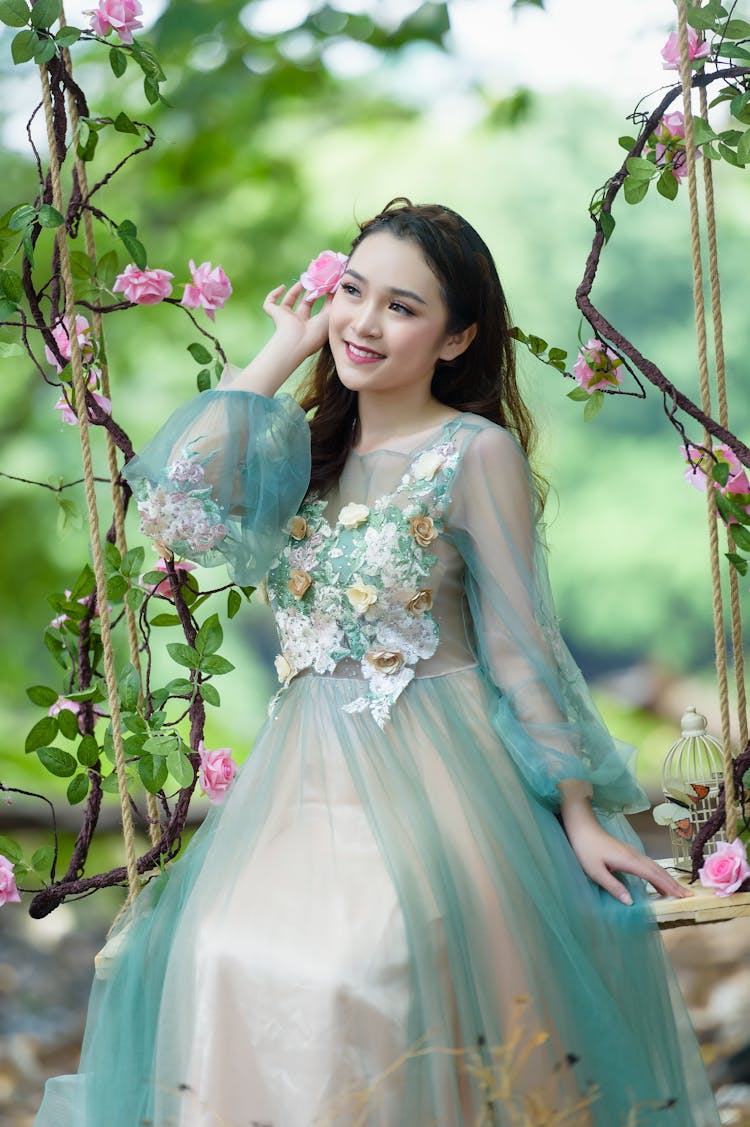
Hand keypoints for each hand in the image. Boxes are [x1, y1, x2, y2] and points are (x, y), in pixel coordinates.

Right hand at [262, 280, 331, 365]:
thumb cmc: (315, 333)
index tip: (327, 286)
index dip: (322, 297)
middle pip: (304, 303)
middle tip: (315, 280)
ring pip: (288, 301)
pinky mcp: (274, 314)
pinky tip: (282, 287)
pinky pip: (270, 303)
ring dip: (294, 290)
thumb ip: (332, 301)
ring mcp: (286, 318)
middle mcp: (298, 322)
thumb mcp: (329, 315)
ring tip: (302, 280)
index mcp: (312, 326)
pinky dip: (273, 294)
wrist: (296, 341)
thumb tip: (334, 289)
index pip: (317, 309)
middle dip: (309, 292)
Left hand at [562, 810, 691, 904]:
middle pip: (658, 870)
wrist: (582, 827)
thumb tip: (630, 903)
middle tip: (688, 896)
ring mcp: (632, 852)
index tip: (681, 896)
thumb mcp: (595, 871)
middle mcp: (634, 855)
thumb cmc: (585, 849)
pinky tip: (658, 882)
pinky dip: (657, 874)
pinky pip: (648, 865)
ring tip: (678, 891)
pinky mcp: (628, 852)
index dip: (667, 886)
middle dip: (673, 884)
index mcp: (628, 860)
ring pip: (654, 867)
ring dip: (667, 879)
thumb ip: (613, 887)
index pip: (653, 875)